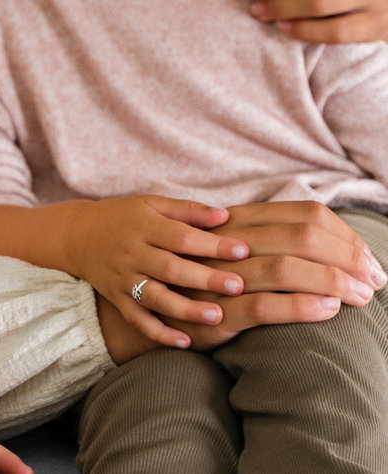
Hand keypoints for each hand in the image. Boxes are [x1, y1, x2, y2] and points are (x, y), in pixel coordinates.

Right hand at [66, 196, 249, 348]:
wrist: (79, 236)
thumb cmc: (125, 216)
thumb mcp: (152, 204)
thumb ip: (188, 210)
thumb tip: (225, 216)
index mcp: (145, 225)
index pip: (183, 237)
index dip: (213, 244)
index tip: (243, 250)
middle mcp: (133, 253)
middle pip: (172, 268)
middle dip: (206, 278)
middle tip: (239, 286)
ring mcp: (124, 278)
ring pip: (156, 297)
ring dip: (186, 309)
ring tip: (217, 317)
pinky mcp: (117, 298)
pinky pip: (137, 319)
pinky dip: (159, 333)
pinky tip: (185, 342)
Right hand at [165, 201, 387, 350]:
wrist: (159, 308)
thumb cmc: (206, 276)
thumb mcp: (233, 247)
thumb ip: (270, 236)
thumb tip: (331, 239)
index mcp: (240, 221)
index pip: (304, 214)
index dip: (344, 236)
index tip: (369, 260)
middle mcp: (230, 241)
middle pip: (301, 238)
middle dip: (348, 260)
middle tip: (374, 282)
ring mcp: (220, 275)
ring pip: (284, 269)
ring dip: (332, 282)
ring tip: (359, 297)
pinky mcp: (215, 312)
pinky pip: (262, 306)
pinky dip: (300, 307)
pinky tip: (327, 311)